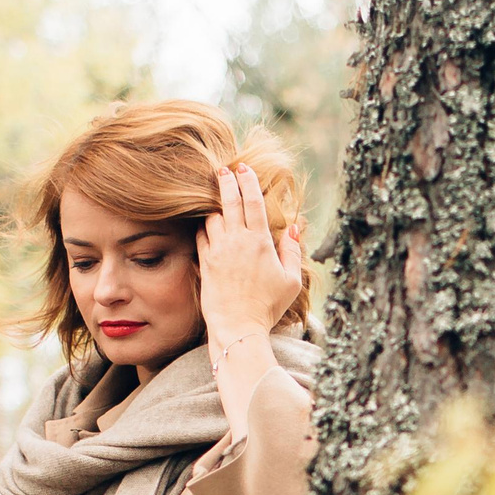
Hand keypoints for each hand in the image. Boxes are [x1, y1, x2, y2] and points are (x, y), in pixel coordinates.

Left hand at [195, 165, 303, 359]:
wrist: (238, 327)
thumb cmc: (268, 307)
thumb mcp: (291, 281)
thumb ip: (292, 251)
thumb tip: (293, 227)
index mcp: (260, 242)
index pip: (253, 201)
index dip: (248, 181)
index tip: (244, 168)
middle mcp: (236, 241)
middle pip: (229, 201)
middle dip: (226, 181)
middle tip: (223, 169)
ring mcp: (218, 250)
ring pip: (212, 217)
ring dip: (214, 205)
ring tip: (216, 199)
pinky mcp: (204, 262)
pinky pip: (201, 235)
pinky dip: (203, 226)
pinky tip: (207, 225)